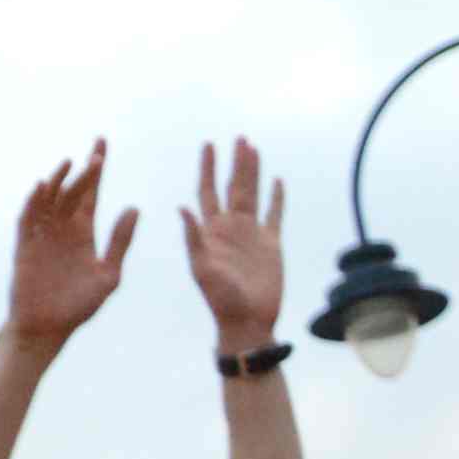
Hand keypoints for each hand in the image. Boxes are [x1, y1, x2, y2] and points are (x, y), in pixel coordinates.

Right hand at [3, 141, 134, 350]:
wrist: (48, 328)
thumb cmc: (78, 306)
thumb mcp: (108, 274)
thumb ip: (120, 242)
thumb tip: (134, 208)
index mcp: (83, 233)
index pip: (91, 194)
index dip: (97, 170)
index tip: (102, 145)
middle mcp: (62, 229)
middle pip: (73, 192)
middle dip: (84, 173)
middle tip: (97, 155)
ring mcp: (42, 237)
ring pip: (49, 200)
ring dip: (58, 181)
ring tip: (69, 163)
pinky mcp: (25, 248)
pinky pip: (28, 220)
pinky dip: (33, 202)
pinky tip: (41, 186)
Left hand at [181, 137, 286, 353]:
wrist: (246, 320)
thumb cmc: (220, 299)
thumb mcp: (201, 268)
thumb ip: (193, 238)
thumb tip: (182, 208)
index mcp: (211, 231)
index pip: (207, 191)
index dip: (207, 168)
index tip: (208, 145)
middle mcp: (230, 228)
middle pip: (232, 186)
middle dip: (234, 163)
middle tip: (238, 138)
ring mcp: (251, 234)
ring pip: (253, 194)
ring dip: (253, 172)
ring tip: (253, 149)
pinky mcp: (271, 244)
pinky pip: (274, 215)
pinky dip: (277, 198)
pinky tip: (277, 181)